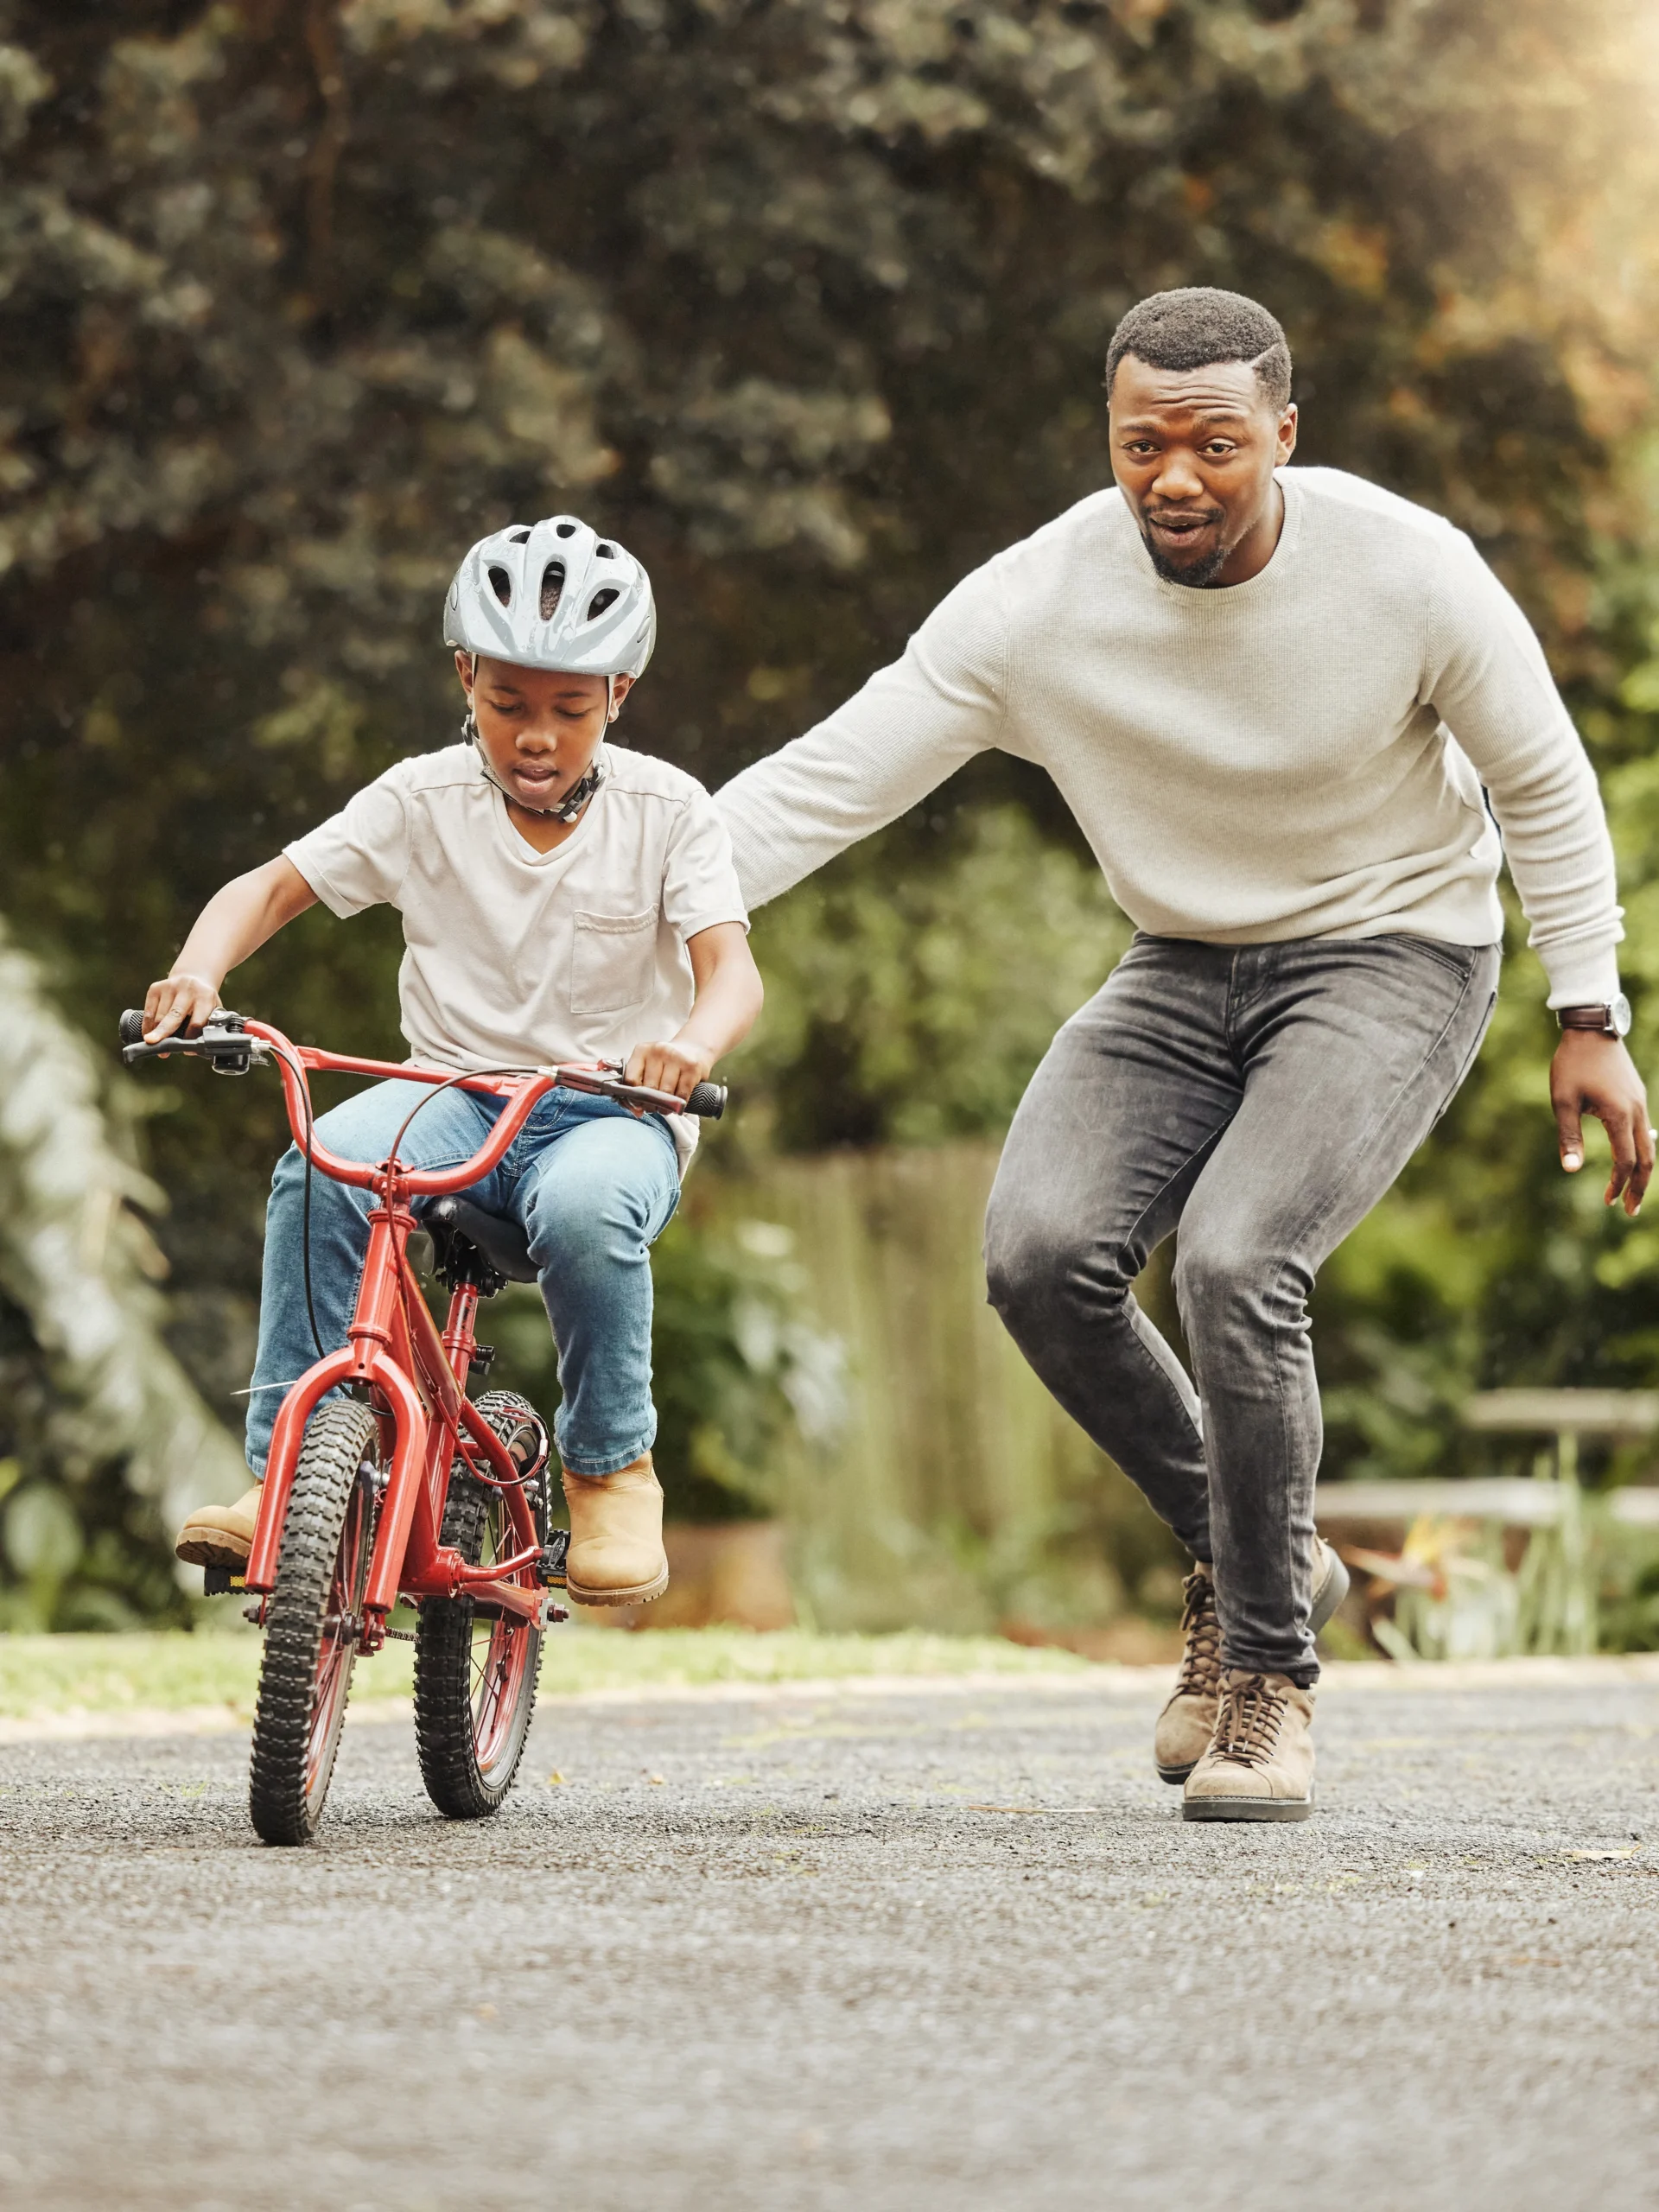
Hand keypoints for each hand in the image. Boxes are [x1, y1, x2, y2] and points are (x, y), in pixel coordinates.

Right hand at [142, 971, 221, 1044]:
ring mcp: (170, 987)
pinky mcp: (155, 988)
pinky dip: (147, 1025)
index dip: (190, 1038)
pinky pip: (148, 1011)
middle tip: (157, 1047)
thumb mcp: (213, 1009)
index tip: (186, 1050)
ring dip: (156, 1033)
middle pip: (174, 1016)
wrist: (193, 977)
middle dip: (164, 1033)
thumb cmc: (203, 1000)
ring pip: (159, 1016)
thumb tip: (195, 1049)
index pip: (196, 1022)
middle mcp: (187, 989)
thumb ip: (208, 1025)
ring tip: (156, 1044)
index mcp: (205, 997)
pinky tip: (148, 1034)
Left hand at [625, 1036, 714, 1101]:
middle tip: (653, 1107)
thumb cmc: (666, 1062)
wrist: (694, 1049)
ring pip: (665, 1093)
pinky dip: (678, 1104)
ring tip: (666, 1107)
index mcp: (642, 1051)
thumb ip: (638, 1085)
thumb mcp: (649, 1066)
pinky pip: (682, 1094)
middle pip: (649, 1088)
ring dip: (665, 1106)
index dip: (633, 1096)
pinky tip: (677, 1103)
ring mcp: (677, 1058)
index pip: (631, 1079)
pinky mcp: (692, 1067)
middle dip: (650, 1104)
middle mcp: (659, 1051)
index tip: (638, 1103)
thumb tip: (637, 1111)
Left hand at [1551, 1030, 1653, 1214]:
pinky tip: (1632, 1160)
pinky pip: (1645, 1130)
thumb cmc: (1572, 1064)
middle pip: (1647, 1158)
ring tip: (1632, 1190)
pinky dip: (1641, 1151)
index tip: (1608, 1201)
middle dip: (1639, 1186)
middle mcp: (1636, 1110)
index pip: (1626, 1160)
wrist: (1592, 1029)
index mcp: (1619, 1114)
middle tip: (1630, 1210)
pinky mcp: (1637, 1096)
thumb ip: (1569, 1136)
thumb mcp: (1563, 1100)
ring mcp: (1640, 1102)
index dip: (1618, 1184)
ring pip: (1650, 1144)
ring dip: (1642, 1170)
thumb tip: (1572, 1170)